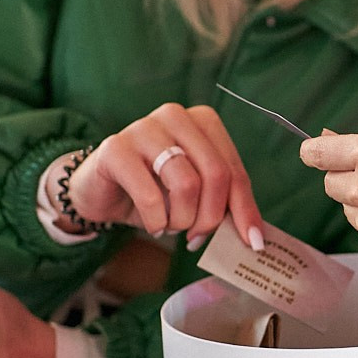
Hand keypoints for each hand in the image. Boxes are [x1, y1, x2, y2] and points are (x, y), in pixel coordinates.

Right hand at [65, 103, 264, 248]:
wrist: (102, 191)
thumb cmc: (155, 191)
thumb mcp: (196, 196)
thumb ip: (224, 204)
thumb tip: (255, 236)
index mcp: (203, 121)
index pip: (234, 169)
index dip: (245, 209)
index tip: (252, 242)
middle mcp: (176, 115)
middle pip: (215, 174)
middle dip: (211, 217)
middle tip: (197, 238)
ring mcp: (143, 127)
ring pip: (186, 183)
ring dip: (181, 219)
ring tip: (171, 226)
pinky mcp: (115, 148)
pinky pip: (150, 195)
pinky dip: (156, 220)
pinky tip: (153, 224)